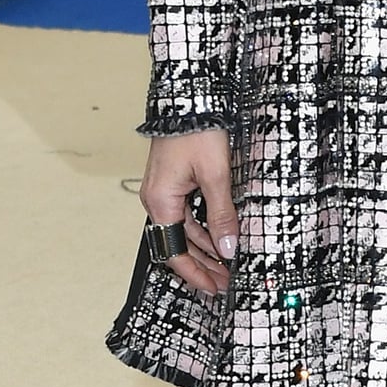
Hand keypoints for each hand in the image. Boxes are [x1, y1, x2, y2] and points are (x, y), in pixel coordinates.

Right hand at [140, 130, 238, 296]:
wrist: (188, 99)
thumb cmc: (197, 131)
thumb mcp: (215, 176)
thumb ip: (221, 214)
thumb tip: (228, 248)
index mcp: (161, 202)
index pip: (175, 252)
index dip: (195, 273)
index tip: (214, 288)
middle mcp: (158, 200)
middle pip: (179, 245)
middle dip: (204, 265)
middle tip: (227, 281)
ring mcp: (164, 192)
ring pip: (185, 230)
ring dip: (205, 248)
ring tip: (227, 264)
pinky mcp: (173, 182)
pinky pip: (187, 214)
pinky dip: (203, 229)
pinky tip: (220, 236)